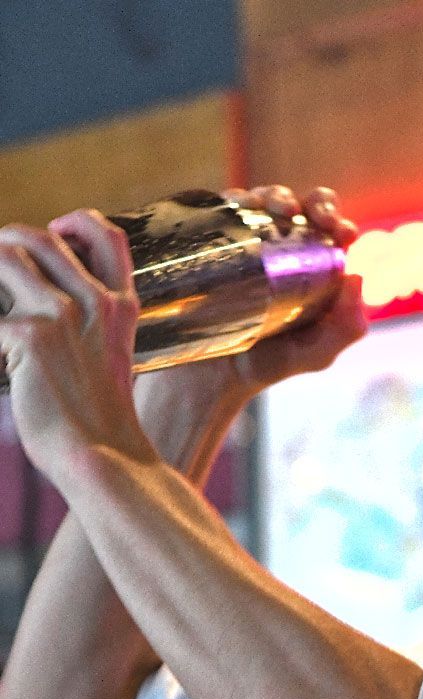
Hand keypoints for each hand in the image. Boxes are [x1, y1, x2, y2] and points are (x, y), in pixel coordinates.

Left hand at [0, 211, 151, 484]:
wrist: (102, 459)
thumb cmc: (101, 422)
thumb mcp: (110, 361)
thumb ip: (90, 327)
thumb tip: (44, 308)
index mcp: (120, 308)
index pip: (105, 235)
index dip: (75, 223)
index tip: (56, 232)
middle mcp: (93, 302)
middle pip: (41, 238)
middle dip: (9, 243)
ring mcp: (60, 316)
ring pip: (5, 257)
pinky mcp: (26, 337)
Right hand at [220, 184, 366, 394]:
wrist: (213, 375)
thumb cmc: (267, 363)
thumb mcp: (315, 354)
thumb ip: (346, 328)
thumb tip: (357, 277)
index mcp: (312, 265)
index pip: (330, 230)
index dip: (338, 221)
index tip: (342, 232)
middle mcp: (280, 245)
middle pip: (302, 206)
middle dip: (313, 202)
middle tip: (311, 217)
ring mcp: (245, 239)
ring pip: (264, 200)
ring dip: (274, 197)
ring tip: (279, 211)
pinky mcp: (212, 239)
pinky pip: (221, 210)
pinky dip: (232, 201)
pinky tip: (238, 208)